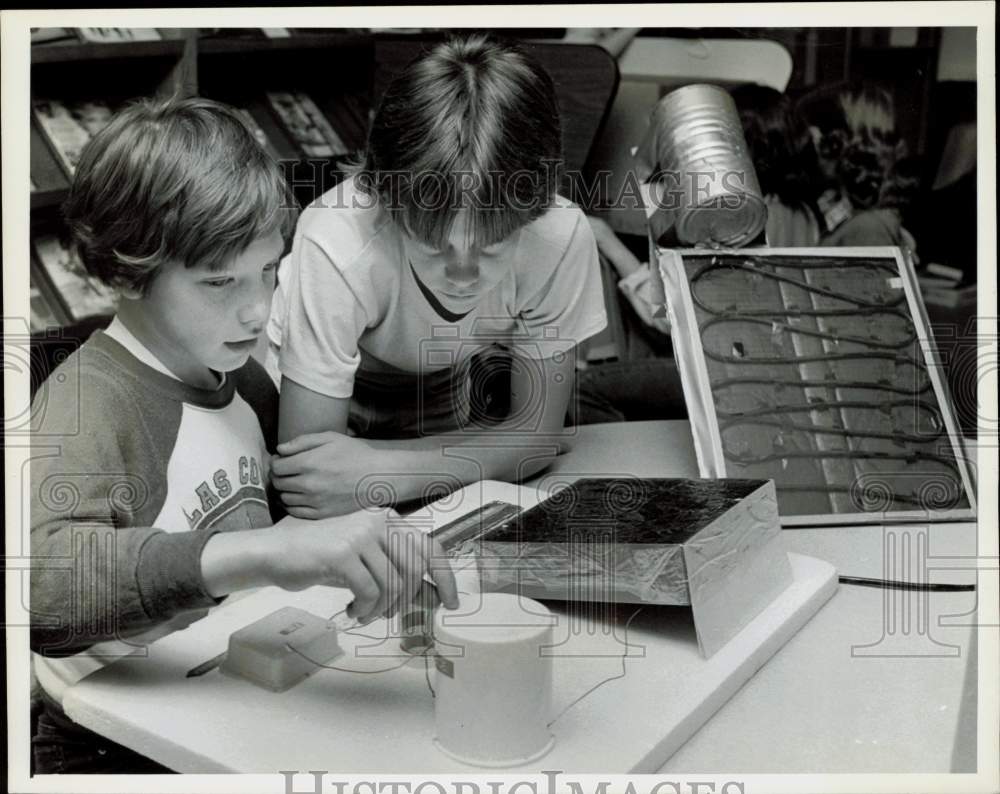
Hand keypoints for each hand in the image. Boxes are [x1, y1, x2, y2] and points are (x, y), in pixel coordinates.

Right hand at [262, 510, 458, 622]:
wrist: (277, 553)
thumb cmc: (322, 559)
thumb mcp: (367, 561)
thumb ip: (397, 571)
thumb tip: (434, 595)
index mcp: (388, 519)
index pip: (429, 547)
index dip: (445, 576)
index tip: (451, 603)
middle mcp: (378, 521)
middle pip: (413, 571)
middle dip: (404, 601)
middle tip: (386, 614)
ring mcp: (360, 534)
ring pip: (392, 584)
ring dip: (381, 609)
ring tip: (365, 613)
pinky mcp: (343, 553)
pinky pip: (369, 592)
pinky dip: (364, 608)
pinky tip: (351, 610)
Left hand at [271, 432, 389, 517]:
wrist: (378, 477)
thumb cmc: (355, 454)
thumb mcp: (330, 438)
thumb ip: (302, 441)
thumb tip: (280, 450)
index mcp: (309, 463)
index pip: (276, 466)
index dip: (277, 461)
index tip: (284, 459)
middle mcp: (308, 484)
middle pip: (278, 483)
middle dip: (279, 475)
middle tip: (289, 470)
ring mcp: (315, 501)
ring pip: (284, 498)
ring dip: (285, 490)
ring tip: (296, 482)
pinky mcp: (321, 514)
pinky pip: (295, 512)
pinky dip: (292, 504)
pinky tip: (300, 496)